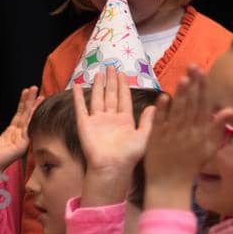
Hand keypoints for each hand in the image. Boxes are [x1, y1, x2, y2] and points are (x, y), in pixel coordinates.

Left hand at [0, 86, 40, 182]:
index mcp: (10, 133)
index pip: (18, 115)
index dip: (22, 103)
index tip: (26, 91)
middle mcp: (17, 136)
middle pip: (25, 115)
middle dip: (30, 101)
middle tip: (35, 87)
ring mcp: (21, 140)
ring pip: (28, 119)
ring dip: (33, 107)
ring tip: (38, 94)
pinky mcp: (22, 145)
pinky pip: (28, 128)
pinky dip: (31, 118)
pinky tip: (34, 108)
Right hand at [73, 69, 156, 205]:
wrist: (112, 166)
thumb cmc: (129, 155)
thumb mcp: (144, 137)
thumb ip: (148, 121)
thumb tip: (154, 106)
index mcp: (125, 120)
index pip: (124, 98)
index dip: (123, 85)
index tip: (122, 73)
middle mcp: (110, 118)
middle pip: (111, 95)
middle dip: (111, 81)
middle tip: (111, 66)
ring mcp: (97, 120)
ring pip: (98, 98)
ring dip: (98, 85)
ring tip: (99, 72)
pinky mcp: (85, 124)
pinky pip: (81, 107)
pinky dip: (78, 96)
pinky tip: (78, 85)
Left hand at [141, 65, 218, 210]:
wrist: (170, 185)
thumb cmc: (189, 167)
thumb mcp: (208, 149)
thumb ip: (217, 129)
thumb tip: (228, 109)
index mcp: (201, 132)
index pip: (203, 105)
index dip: (203, 88)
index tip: (202, 71)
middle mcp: (188, 131)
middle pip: (192, 104)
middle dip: (194, 85)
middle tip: (193, 66)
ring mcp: (171, 134)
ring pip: (178, 111)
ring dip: (181, 95)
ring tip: (183, 78)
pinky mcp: (156, 139)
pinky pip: (159, 123)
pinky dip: (161, 110)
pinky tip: (163, 97)